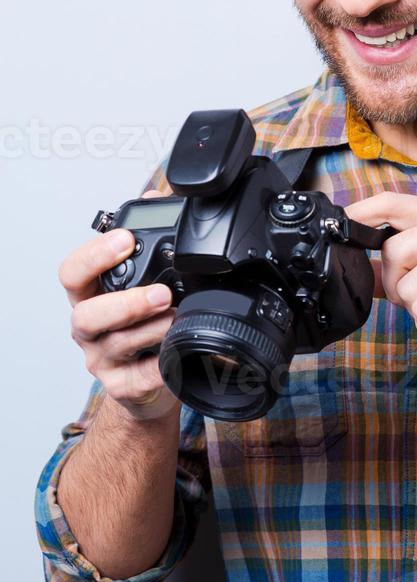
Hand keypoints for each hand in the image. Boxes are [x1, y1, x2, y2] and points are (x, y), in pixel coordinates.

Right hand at [59, 190, 180, 421]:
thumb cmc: (145, 322)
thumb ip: (147, 235)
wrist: (151, 378)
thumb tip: (154, 194)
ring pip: (117, 344)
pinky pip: (138, 378)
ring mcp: (102, 359)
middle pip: (87, 314)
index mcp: (90, 294)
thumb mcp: (144, 277)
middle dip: (126, 302)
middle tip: (163, 292)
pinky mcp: (122, 386)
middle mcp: (89, 327)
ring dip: (151, 329)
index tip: (125, 239)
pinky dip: (160, 366)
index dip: (94, 255)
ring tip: (177, 318)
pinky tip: (176, 353)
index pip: (72, 272)